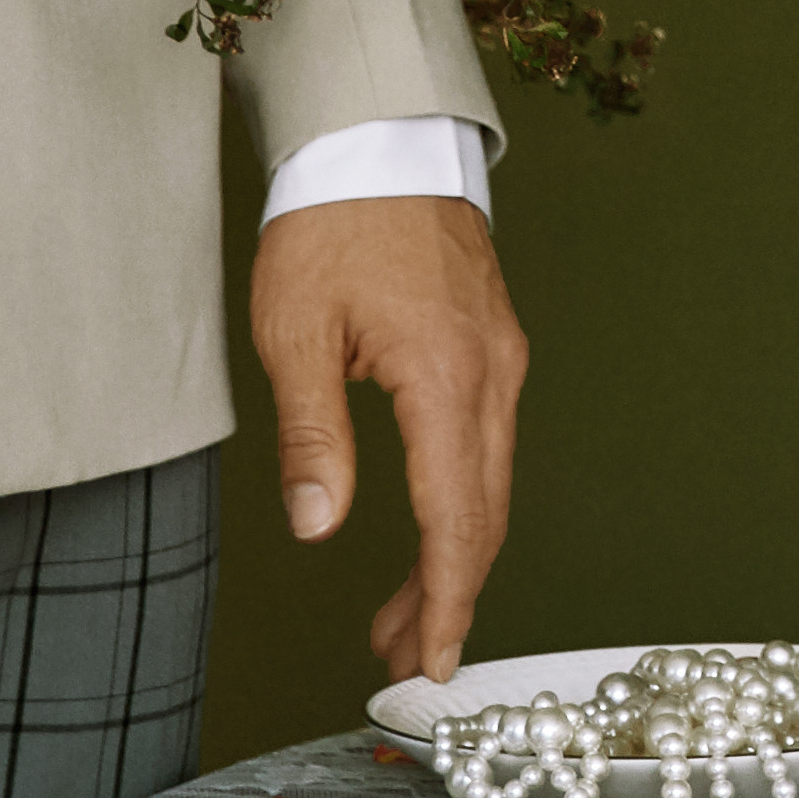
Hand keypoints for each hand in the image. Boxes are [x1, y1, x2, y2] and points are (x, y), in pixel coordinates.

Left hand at [249, 194, 524, 682]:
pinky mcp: (495, 346)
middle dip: (448, 595)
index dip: (446, 600)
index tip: (434, 659)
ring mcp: (502, 358)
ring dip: (455, 554)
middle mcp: (492, 374)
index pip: (456, 518)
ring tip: (403, 613)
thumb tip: (320, 528)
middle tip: (403, 653)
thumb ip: (311, 435)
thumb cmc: (330, 223)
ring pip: (492, 482)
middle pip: (486, 514)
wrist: (377, 138)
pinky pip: (490, 444)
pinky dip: (464, 501)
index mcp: (445, 376)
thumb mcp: (295, 332)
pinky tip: (431, 525)